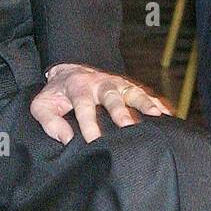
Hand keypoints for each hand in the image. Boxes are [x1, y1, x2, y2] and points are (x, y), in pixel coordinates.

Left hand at [31, 63, 170, 144]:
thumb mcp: (42, 105)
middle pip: (111, 95)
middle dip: (120, 110)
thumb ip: (50, 122)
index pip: (83, 106)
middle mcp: (99, 82)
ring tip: (156, 115)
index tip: (94, 142)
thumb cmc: (56, 93)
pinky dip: (156, 101)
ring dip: (144, 102)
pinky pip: (144, 92)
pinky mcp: (126, 85)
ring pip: (131, 90)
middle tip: (128, 126)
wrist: (70, 68)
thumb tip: (67, 139)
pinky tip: (167, 113)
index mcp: (77, 87)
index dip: (88, 124)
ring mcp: (115, 82)